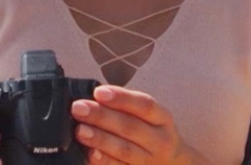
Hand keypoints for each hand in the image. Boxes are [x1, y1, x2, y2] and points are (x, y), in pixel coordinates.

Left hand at [69, 86, 208, 164]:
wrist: (172, 164)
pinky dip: (104, 162)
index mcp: (162, 119)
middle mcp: (160, 141)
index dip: (121, 98)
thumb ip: (124, 107)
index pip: (144, 105)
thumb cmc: (150, 133)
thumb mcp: (148, 117)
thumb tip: (92, 98)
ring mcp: (151, 162)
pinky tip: (90, 155)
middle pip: (130, 127)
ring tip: (80, 131)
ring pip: (125, 150)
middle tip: (78, 109)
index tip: (98, 92)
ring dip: (100, 140)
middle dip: (102, 117)